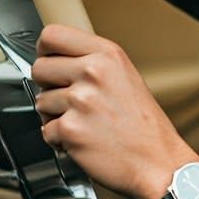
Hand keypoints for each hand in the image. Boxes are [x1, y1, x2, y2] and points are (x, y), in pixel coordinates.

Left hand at [31, 23, 196, 198]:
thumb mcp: (126, 78)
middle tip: (72, 101)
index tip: (51, 62)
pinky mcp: (70, 129)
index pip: (53, 35)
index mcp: (108, 55)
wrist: (158, 163)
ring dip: (56, 116)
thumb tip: (55, 60)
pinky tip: (85, 140)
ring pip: (40, 102)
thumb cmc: (145, 127)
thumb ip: (93, 63)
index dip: (45, 51)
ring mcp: (81, 100)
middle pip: (39, 68)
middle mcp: (93, 72)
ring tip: (86, 123)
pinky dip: (61, 140)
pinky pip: (46, 130)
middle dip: (49, 87)